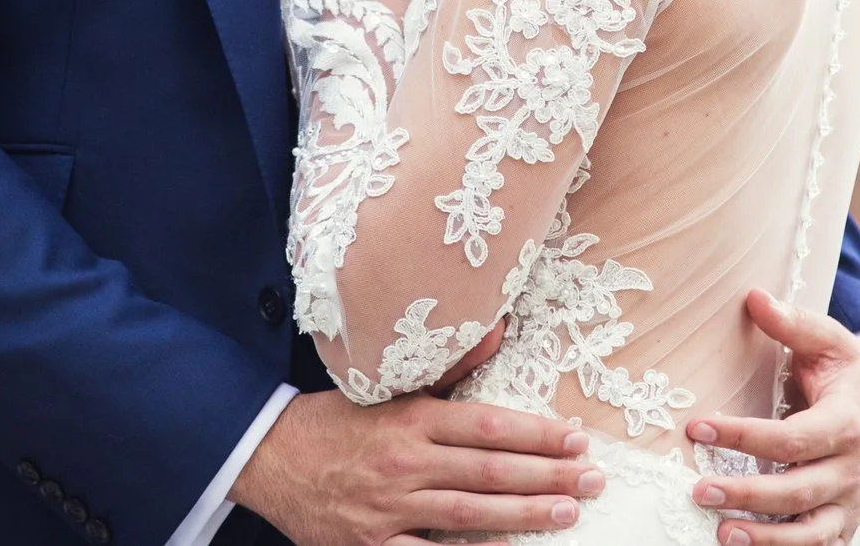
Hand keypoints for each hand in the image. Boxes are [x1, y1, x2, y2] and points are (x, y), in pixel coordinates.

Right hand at [230, 388, 604, 545]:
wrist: (268, 457)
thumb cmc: (335, 420)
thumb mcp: (386, 386)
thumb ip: (446, 369)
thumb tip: (495, 334)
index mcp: (410, 418)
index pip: (487, 426)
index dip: (537, 434)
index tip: (576, 439)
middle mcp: (404, 462)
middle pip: (490, 471)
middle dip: (548, 476)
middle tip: (591, 479)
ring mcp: (389, 508)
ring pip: (470, 514)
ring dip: (524, 514)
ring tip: (567, 514)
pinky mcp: (372, 544)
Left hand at [682, 290, 859, 545]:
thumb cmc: (854, 373)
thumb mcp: (830, 341)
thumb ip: (793, 323)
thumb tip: (752, 297)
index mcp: (847, 421)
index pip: (793, 437)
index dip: (745, 436)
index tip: (700, 428)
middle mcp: (853, 466)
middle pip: (799, 489)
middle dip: (749, 494)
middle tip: (700, 490)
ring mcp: (853, 499)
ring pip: (812, 530)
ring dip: (768, 538)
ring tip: (722, 534)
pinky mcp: (847, 518)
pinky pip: (820, 545)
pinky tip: (749, 545)